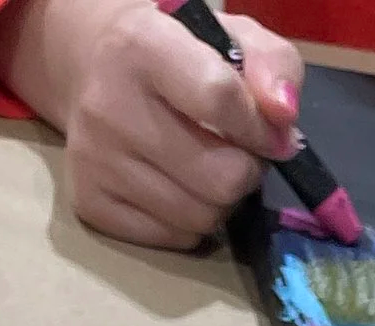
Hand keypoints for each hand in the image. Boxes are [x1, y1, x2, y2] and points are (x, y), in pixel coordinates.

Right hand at [0, 0, 302, 248]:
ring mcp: (93, 158)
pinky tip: (175, 185)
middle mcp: (108, 105)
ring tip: (204, 166)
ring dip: (220, 201)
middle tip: (233, 151)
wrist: (96, 69)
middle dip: (244, 171)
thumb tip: (283, 116)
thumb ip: (274, 66)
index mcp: (142, 48)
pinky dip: (189, 222)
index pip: (220, 100)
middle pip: (221, 179)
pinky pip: (176, 239)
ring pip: (202, 218)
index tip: (267, 133)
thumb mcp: (235, 38)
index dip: (260, 129)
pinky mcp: (91, 204)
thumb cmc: (181, 56)